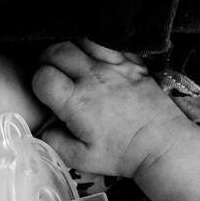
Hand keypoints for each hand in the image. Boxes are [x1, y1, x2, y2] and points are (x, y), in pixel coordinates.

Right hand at [31, 39, 195, 176]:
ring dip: (70, 48)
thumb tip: (43, 128)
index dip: (37, 81)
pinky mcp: (132, 63)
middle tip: (50, 72)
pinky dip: (97, 46)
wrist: (162, 145)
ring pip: (81, 40)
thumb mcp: (81, 159)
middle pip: (56, 51)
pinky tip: (96, 59)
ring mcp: (114, 67)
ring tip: (70, 62)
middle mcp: (93, 78)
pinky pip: (110, 42)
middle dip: (46, 59)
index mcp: (77, 102)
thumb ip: (54, 142)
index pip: (42, 76)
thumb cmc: (123, 153)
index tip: (44, 91)